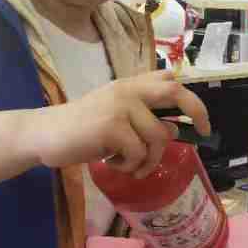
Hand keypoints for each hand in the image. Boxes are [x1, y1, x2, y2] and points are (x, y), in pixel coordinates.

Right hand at [29, 72, 210, 177]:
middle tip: (203, 133)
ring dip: (148, 161)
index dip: (191, 99)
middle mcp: (128, 90)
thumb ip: (144, 119)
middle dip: (197, 112)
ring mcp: (120, 107)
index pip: (169, 80)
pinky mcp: (111, 127)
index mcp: (130, 85)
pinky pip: (138, 154)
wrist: (44, 134)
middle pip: (175, 93)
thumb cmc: (81, 129)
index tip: (201, 123)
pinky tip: (111, 163)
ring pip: (158, 138)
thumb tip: (175, 130)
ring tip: (128, 166)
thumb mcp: (115, 118)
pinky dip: (129, 166)